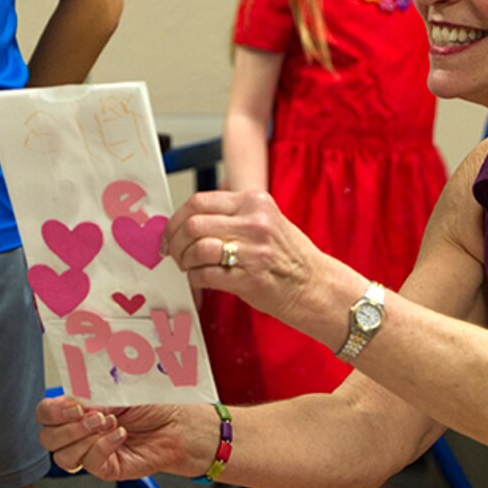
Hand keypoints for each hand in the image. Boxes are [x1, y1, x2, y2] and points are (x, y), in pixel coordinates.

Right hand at [36, 396, 189, 479]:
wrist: (175, 422)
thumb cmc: (150, 403)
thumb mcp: (114, 389)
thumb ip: (88, 392)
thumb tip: (70, 396)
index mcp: (76, 409)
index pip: (45, 414)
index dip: (53, 411)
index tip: (75, 406)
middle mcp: (79, 432)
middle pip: (47, 438)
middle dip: (69, 427)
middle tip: (95, 416)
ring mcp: (90, 452)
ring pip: (63, 456)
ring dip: (85, 438)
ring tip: (111, 424)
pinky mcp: (105, 468)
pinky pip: (90, 463)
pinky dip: (103, 446)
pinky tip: (120, 435)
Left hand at [163, 190, 334, 334]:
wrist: (316, 286)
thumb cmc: (290, 256)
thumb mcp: (266, 220)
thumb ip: (232, 215)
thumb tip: (188, 221)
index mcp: (255, 202)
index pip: (200, 201)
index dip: (177, 218)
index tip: (170, 232)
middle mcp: (254, 222)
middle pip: (193, 224)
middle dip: (175, 240)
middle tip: (174, 252)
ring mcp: (252, 251)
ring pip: (197, 248)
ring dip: (185, 261)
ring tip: (189, 266)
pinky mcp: (249, 279)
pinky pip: (205, 275)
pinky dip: (195, 278)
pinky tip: (201, 279)